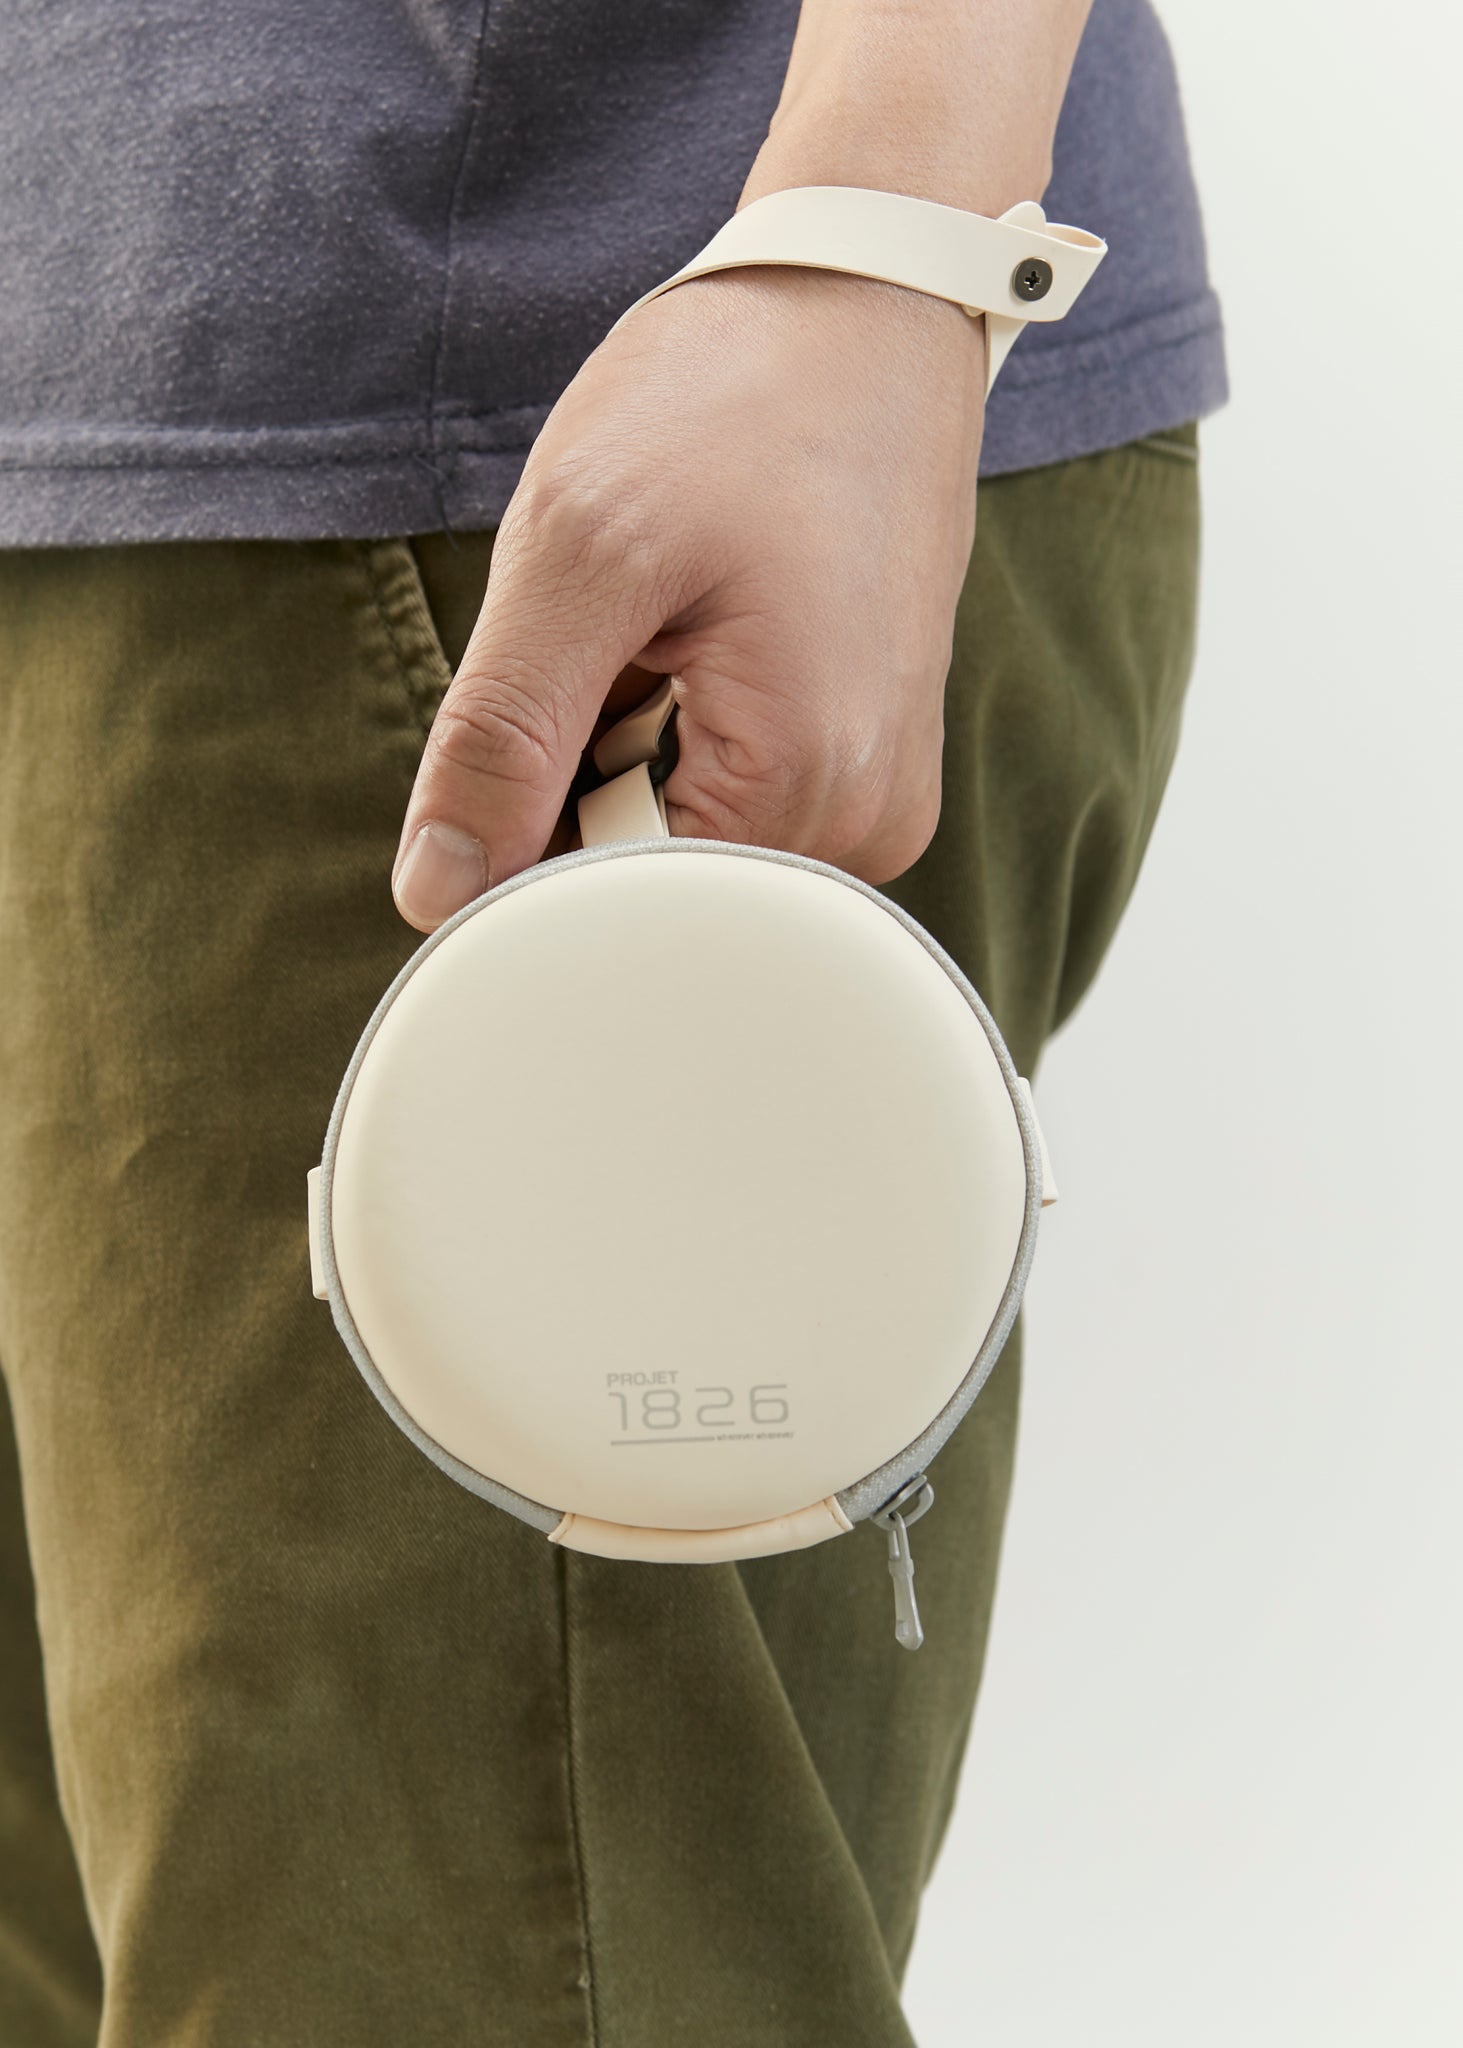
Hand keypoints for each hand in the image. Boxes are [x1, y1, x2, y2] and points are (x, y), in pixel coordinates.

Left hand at [390, 257, 987, 931]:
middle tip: (612, 660)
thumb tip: (437, 894)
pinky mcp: (868, 769)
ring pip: (688, 853)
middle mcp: (866, 822)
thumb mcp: (578, 551)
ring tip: (668, 641)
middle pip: (656, 894)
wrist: (866, 312)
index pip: (618, 918)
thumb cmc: (733, 401)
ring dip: (631, 768)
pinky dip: (679, 749)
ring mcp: (876, 799)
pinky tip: (699, 650)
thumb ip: (500, 736)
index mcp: (807, 781)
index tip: (514, 752)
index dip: (527, 856)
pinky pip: (736, 812)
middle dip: (585, 799)